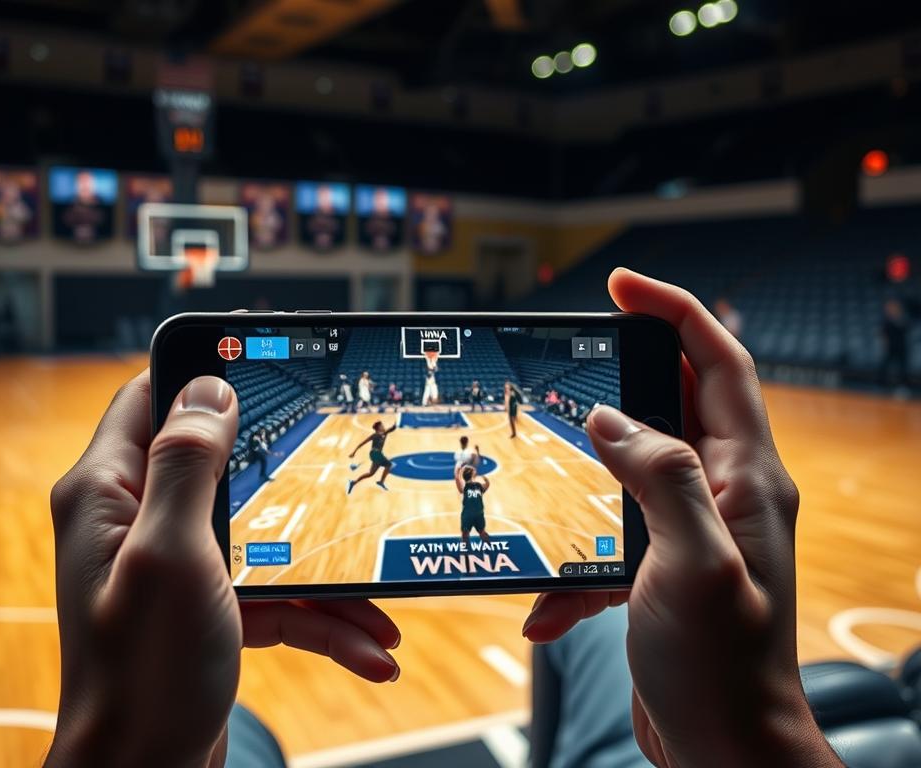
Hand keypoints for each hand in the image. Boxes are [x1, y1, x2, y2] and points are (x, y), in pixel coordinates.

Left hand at [47, 373, 399, 767]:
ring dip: (327, 572)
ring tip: (380, 603)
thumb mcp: (170, 557)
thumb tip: (209, 388)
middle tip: (345, 467)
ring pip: (268, 536)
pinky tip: (370, 646)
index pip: (149, 398)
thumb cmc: (142, 675)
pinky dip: (323, 619)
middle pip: (228, 465)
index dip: (202, 368)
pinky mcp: (215, 608)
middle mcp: (142, 523)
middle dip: (294, 478)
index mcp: (110, 495)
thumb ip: (186, 466)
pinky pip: (279, 595)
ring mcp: (182, 567)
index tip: (264, 351)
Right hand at [522, 270, 839, 767]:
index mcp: (747, 478)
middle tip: (575, 356)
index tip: (620, 284)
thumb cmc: (725, 670)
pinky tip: (545, 604)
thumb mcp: (694, 563)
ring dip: (589, 468)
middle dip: (626, 371)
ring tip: (547, 467)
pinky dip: (574, 562)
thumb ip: (660, 477)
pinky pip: (612, 535)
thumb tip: (611, 419)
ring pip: (637, 464)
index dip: (674, 310)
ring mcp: (694, 528)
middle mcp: (725, 493)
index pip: (719, 363)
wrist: (727, 751)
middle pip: (677, 399)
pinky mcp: (663, 565)